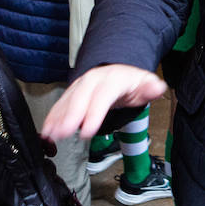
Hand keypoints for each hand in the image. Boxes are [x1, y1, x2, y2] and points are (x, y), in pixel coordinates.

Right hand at [42, 64, 166, 139]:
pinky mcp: (73, 92)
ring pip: (67, 101)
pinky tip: (47, 129)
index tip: (87, 130)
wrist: (118, 71)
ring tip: (50, 134)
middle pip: (80, 98)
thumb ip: (150, 88)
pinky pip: (61, 104)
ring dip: (57, 118)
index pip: (102, 96)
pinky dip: (53, 116)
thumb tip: (157, 87)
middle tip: (63, 133)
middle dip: (70, 117)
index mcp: (113, 79)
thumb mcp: (145, 83)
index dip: (94, 113)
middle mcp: (94, 80)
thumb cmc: (130, 82)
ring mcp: (81, 85)